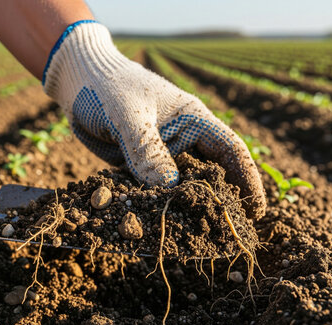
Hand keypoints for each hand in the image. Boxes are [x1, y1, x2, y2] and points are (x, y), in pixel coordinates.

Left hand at [43, 22, 265, 218]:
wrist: (76, 80)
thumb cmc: (107, 86)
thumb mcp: (128, 116)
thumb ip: (146, 150)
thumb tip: (168, 188)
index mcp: (193, 119)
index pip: (231, 151)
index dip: (247, 179)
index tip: (256, 209)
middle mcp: (182, 138)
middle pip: (210, 173)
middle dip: (220, 200)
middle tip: (228, 233)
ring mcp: (159, 152)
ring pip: (179, 185)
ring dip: (186, 207)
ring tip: (196, 237)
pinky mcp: (137, 164)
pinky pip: (151, 188)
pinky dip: (156, 204)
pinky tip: (157, 224)